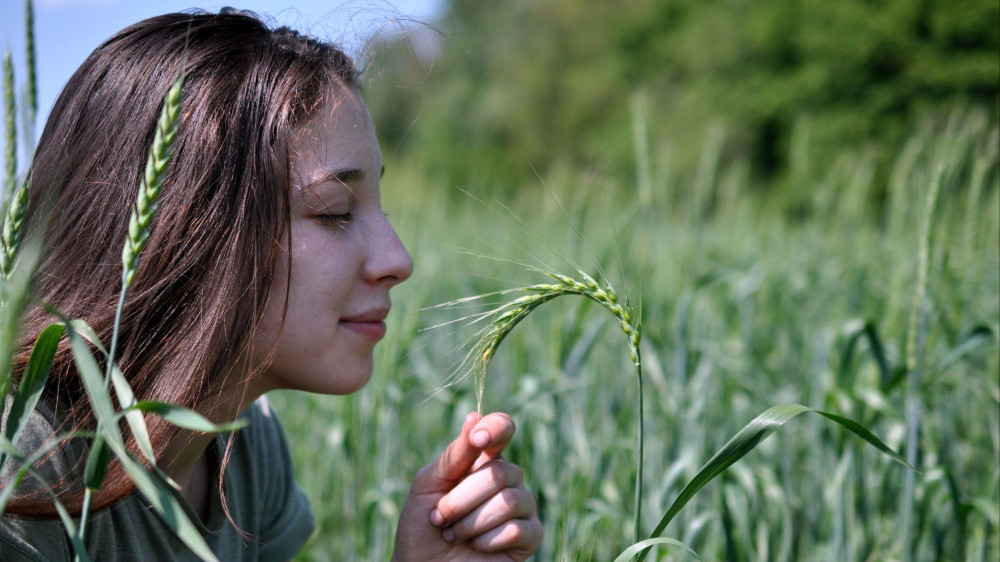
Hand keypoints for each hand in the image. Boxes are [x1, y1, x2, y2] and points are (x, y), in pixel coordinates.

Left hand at [392, 412, 542, 560]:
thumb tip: (474, 415)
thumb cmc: (422, 528)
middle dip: (460, 499)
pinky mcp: (530, 536)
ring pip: (509, 500)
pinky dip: (487, 541)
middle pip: (500, 472)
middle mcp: (507, 479)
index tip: (477, 438)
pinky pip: (516, 529)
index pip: (502, 428)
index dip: (495, 428)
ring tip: (455, 535)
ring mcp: (522, 507)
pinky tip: (476, 547)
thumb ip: (453, 456)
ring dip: (470, 522)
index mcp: (482, 460)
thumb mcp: (427, 486)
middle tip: (440, 517)